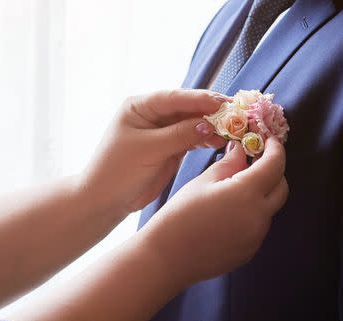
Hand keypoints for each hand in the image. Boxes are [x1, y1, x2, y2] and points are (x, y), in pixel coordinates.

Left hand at [80, 89, 228, 215]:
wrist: (106, 200)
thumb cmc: (117, 170)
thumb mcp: (149, 150)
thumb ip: (179, 135)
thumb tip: (209, 123)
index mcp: (140, 106)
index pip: (175, 98)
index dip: (200, 99)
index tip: (224, 102)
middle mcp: (152, 115)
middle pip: (187, 108)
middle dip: (211, 111)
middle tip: (237, 114)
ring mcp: (162, 132)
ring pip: (192, 123)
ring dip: (212, 126)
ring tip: (234, 129)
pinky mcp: (170, 149)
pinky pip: (192, 139)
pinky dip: (206, 139)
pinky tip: (221, 141)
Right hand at [139, 137, 287, 288]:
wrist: (166, 258)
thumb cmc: (178, 217)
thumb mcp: (202, 182)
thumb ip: (229, 164)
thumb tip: (242, 150)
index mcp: (246, 194)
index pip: (275, 164)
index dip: (275, 148)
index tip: (268, 139)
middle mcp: (258, 217)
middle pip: (280, 187)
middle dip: (272, 171)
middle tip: (254, 160)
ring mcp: (256, 237)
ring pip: (269, 208)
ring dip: (261, 193)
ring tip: (234, 188)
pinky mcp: (249, 251)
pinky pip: (258, 226)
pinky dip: (251, 213)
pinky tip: (228, 212)